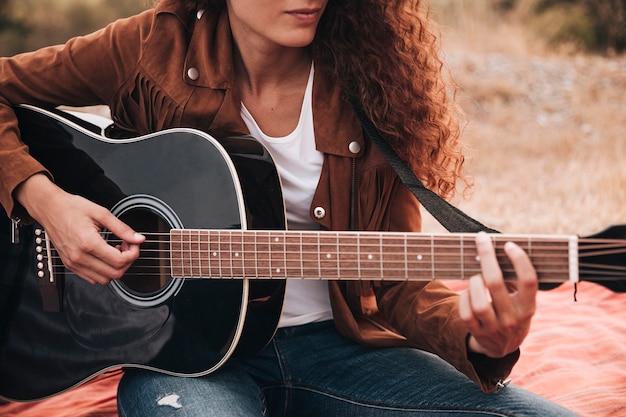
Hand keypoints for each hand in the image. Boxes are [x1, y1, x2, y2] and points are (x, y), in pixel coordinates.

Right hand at [16, 174, 144, 284]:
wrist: (50, 208)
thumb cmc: (72, 208)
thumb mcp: (101, 213)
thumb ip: (122, 228)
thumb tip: (139, 239)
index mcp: (88, 243)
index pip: (120, 261)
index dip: (133, 253)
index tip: (133, 243)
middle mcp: (79, 257)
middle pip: (115, 273)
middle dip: (127, 261)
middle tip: (126, 246)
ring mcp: (73, 263)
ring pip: (104, 280)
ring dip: (115, 268)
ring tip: (115, 250)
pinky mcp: (70, 265)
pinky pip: (92, 278)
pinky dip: (103, 272)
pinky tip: (104, 256)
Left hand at [458, 232, 536, 357]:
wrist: (503, 347)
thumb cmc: (513, 313)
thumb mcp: (522, 302)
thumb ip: (515, 282)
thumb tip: (498, 250)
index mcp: (528, 307)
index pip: (529, 281)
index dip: (520, 260)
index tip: (508, 244)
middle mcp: (513, 319)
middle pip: (496, 283)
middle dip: (487, 257)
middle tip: (481, 239)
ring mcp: (495, 328)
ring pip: (479, 302)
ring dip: (473, 282)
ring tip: (475, 277)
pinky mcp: (478, 334)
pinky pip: (465, 313)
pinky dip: (464, 298)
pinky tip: (468, 293)